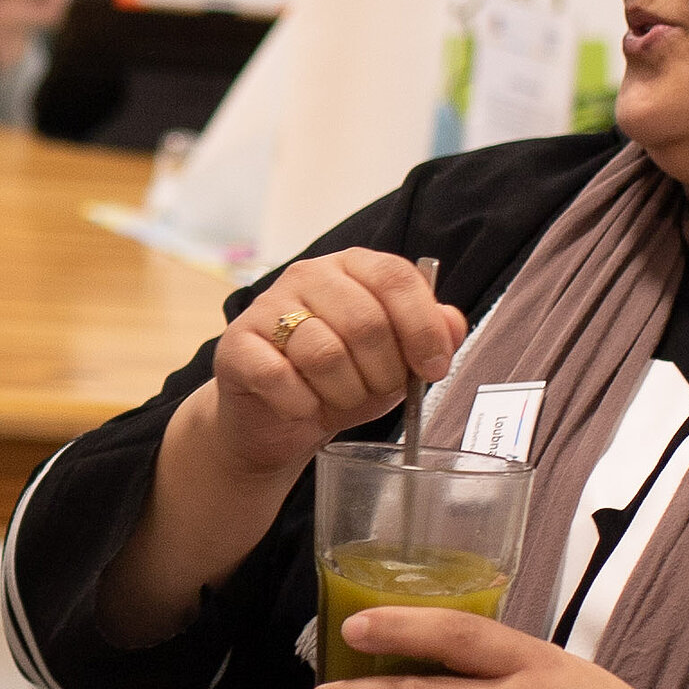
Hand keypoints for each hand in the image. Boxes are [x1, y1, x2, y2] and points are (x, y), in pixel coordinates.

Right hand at [172, 250, 471, 497]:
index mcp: (352, 267)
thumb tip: (453, 323)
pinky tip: (304, 409)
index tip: (433, 368)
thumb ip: (429, 337)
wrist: (275, 421)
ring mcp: (267, 308)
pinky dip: (302, 404)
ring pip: (324, 353)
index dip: (422, 326)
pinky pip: (279, 377)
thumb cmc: (340, 382)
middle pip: (365, 320)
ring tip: (341, 402)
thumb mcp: (395, 361)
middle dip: (384, 372)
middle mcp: (307, 276)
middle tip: (380, 393)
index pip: (395, 276)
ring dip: (344, 393)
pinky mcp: (235, 345)